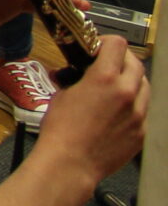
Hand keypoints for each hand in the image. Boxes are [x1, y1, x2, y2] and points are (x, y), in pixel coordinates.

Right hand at [37, 37, 148, 186]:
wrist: (71, 163)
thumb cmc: (61, 129)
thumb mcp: (63, 94)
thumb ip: (79, 79)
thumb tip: (80, 74)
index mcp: (105, 78)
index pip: (118, 44)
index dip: (107, 42)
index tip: (99, 47)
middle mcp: (127, 93)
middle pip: (136, 64)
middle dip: (123, 60)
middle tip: (108, 65)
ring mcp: (138, 115)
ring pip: (145, 88)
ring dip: (132, 82)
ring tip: (115, 89)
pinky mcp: (141, 133)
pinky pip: (142, 112)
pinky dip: (132, 107)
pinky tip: (116, 114)